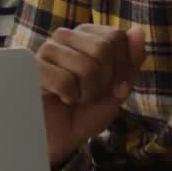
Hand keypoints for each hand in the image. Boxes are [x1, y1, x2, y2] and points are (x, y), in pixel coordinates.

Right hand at [36, 25, 146, 164]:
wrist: (58, 140)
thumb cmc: (85, 113)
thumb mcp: (117, 90)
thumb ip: (131, 62)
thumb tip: (140, 30)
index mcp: (87, 35)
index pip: (117, 37)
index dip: (121, 68)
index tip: (108, 85)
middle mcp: (66, 36)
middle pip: (103, 49)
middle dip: (103, 81)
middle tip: (88, 93)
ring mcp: (47, 50)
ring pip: (86, 67)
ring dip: (85, 93)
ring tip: (72, 97)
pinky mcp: (32, 68)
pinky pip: (65, 81)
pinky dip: (68, 97)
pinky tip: (58, 98)